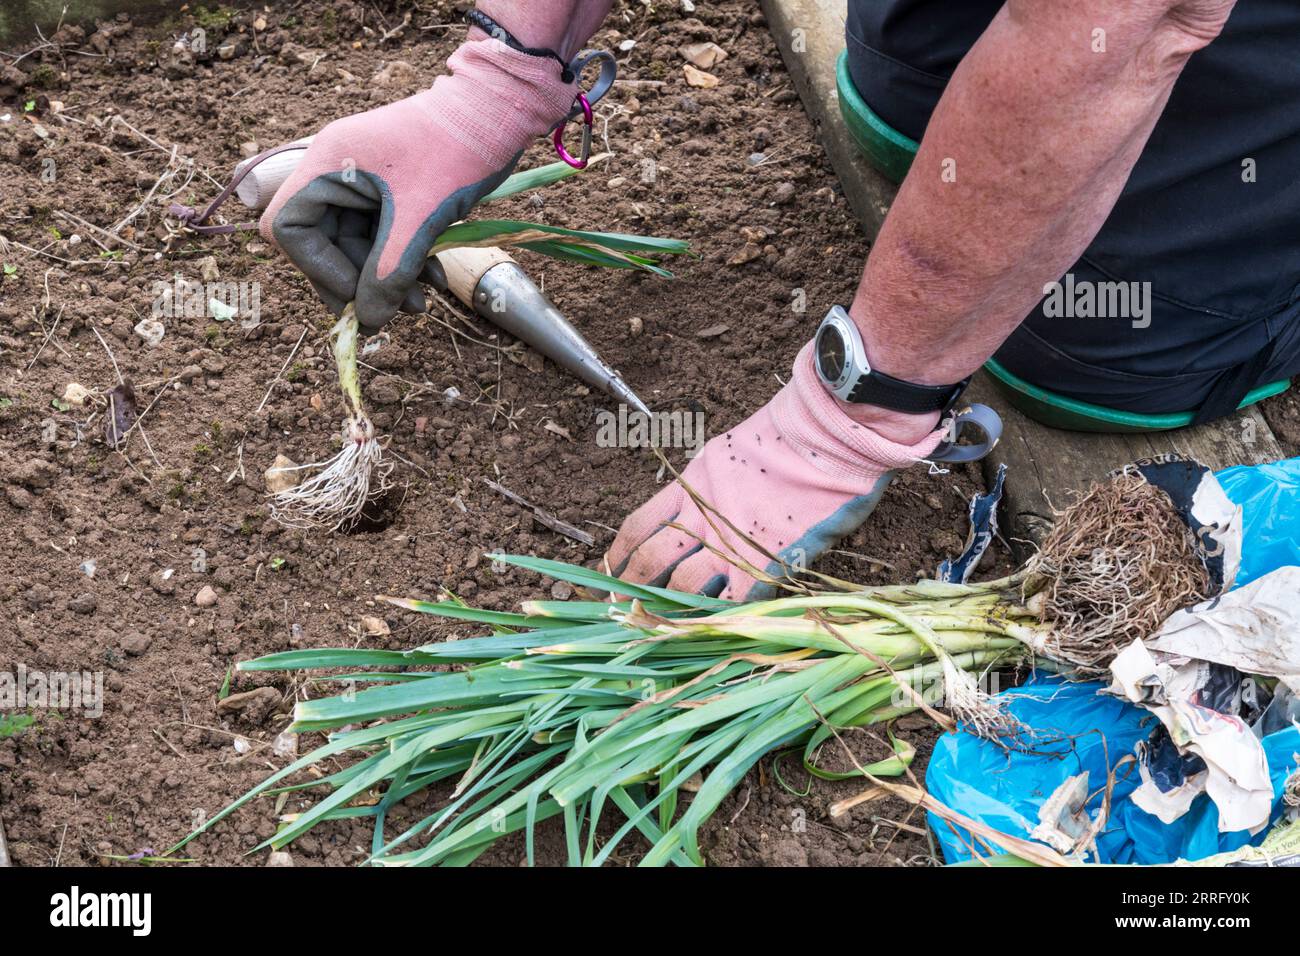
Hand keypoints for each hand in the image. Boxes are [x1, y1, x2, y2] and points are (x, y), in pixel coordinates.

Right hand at [260, 37, 576, 330]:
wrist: (498, 110)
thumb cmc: (456, 150)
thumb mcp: (421, 216)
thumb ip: (391, 270)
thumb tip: (368, 321)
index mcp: (326, 164)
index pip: (289, 227)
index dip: (317, 267)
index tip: (356, 294)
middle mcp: (335, 171)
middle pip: (323, 242)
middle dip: (359, 281)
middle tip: (390, 313)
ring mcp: (362, 180)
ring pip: (358, 244)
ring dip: (387, 277)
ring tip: (422, 304)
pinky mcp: (390, 190)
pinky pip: (383, 234)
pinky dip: (404, 260)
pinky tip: (435, 280)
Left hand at [605, 343, 945, 600]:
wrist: (829, 433)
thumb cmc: (790, 436)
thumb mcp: (730, 453)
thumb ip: (710, 486)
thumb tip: (699, 511)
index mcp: (690, 486)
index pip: (638, 526)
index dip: (619, 556)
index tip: (609, 576)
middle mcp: (702, 515)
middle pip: (650, 562)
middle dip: (632, 592)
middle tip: (625, 616)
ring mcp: (731, 541)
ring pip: (682, 587)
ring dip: (668, 612)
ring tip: (661, 630)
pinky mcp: (765, 562)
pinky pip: (733, 603)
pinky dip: (721, 619)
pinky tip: (713, 631)